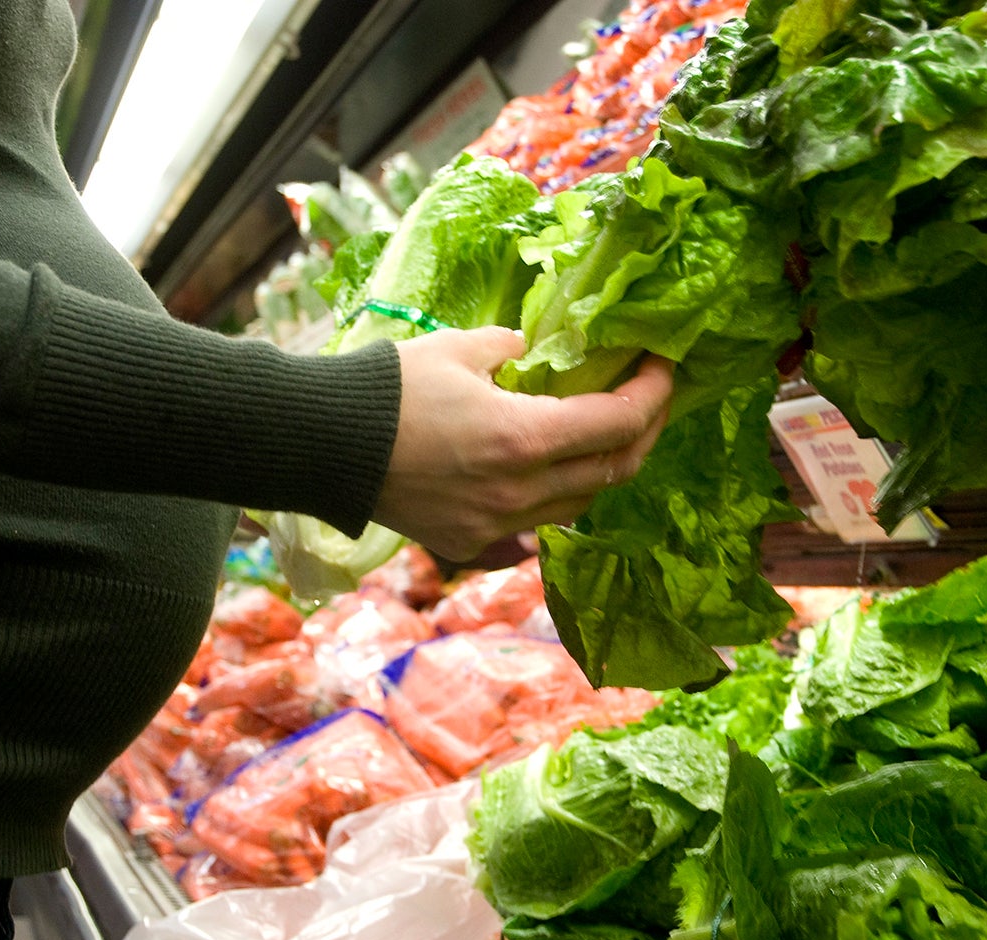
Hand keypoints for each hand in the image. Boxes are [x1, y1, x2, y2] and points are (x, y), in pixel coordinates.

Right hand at [370, 326, 672, 561]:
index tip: (664, 366)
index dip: (654, 393)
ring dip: (600, 471)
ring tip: (601, 436)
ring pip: (578, 507)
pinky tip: (546, 474)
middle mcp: (520, 492)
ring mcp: (495, 526)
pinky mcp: (469, 544)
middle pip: (613, 472)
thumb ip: (512, 349)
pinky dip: (553, 498)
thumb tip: (535, 353)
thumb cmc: (388, 388)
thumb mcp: (458, 347)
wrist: (321, 446)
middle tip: (648, 400)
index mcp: (524, 438)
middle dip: (643, 433)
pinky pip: (533, 528)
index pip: (620, 423)